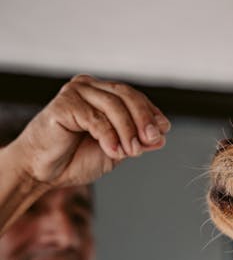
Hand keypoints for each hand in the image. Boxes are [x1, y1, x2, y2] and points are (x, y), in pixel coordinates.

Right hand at [11, 74, 169, 187]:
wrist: (43, 171)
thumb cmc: (74, 159)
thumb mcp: (115, 152)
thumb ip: (137, 142)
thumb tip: (162, 136)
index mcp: (102, 94)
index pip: (133, 97)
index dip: (151, 113)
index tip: (163, 131)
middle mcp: (90, 87)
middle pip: (126, 95)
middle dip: (144, 119)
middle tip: (152, 140)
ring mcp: (76, 92)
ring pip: (113, 106)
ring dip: (128, 130)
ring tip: (131, 151)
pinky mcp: (64, 103)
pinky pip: (95, 118)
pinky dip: (109, 136)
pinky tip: (113, 151)